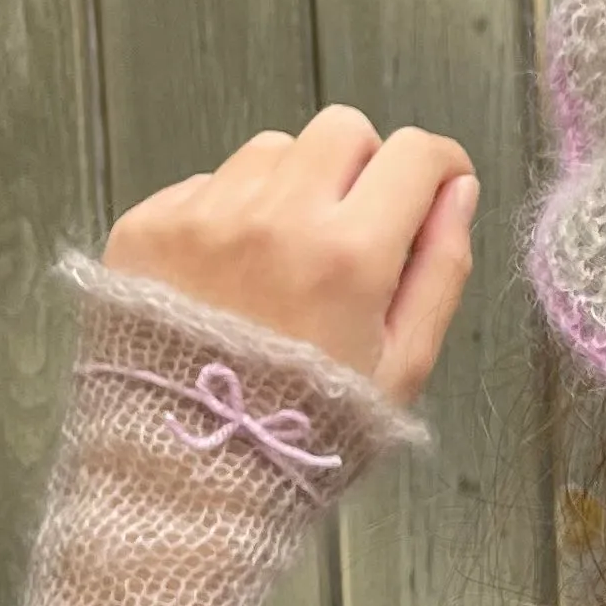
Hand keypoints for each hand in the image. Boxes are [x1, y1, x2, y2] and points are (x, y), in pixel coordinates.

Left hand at [103, 106, 477, 406]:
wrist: (187, 476)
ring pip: (272, 150)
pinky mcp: (147, 225)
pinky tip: (230, 278)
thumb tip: (459, 191)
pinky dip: (231, 214)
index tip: (437, 190)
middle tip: (356, 227)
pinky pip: (207, 184)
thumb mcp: (403, 366)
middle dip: (363, 168)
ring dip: (294, 186)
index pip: (415, 154)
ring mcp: (203, 216)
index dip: (440, 167)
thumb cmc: (309, 429)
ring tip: (284, 258)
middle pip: (342, 130)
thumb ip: (441, 269)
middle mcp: (274, 216)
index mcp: (348, 253)